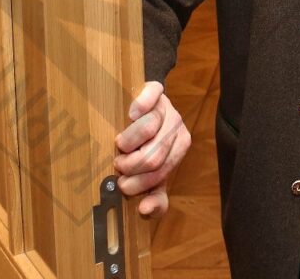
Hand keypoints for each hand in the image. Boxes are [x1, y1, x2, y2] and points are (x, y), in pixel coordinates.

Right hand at [114, 80, 190, 218]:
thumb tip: (145, 209)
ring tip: (121, 146)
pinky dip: (138, 107)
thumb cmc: (147, 144)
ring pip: (148, 130)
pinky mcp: (157, 90)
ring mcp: (168, 107)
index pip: (159, 174)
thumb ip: (154, 195)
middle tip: (119, 164)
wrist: (145, 108)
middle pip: (153, 156)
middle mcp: (178, 127)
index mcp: (180, 147)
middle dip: (129, 165)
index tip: (123, 184)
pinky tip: (130, 115)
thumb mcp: (153, 171)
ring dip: (127, 142)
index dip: (137, 183)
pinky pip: (150, 97)